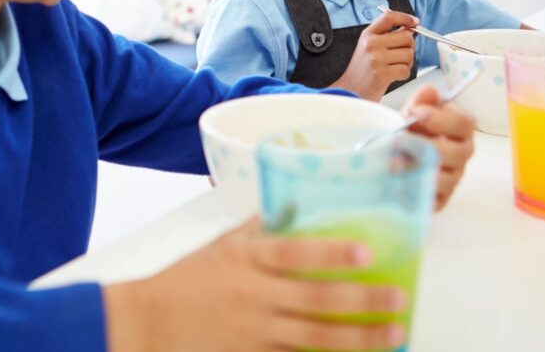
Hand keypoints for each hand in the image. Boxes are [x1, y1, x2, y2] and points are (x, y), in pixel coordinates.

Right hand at [103, 218, 407, 351]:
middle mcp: (253, 295)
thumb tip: (292, 207)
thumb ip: (258, 228)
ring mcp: (253, 331)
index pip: (294, 252)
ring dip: (357, 338)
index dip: (332, 251)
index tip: (368, 251)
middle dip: (362, 301)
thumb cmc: (185, 279)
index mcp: (245, 259)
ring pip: (314, 337)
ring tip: (392, 334)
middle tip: (399, 300)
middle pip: (315, 299)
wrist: (145, 322)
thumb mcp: (221, 245)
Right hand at [331, 10, 417, 100]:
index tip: (415, 22)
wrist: (349, 91)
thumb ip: (387, 36)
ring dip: (407, 63)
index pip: (389, 17)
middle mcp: (371, 44)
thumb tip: (409, 28)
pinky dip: (403, 75)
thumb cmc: (362, 70)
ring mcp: (376, 59)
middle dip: (409, 47)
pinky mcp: (381, 74)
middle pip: (406, 36)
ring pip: (409, 54)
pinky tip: (392, 76)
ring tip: (394, 67)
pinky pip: (405, 70)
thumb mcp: (369, 47)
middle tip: (400, 55)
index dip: (405, 17)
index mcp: (368, 34)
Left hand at [402, 84, 476, 210]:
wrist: (402, 152)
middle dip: (427, 146)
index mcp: (461, 130)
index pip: (465, 124)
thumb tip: (429, 91)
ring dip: (418, 170)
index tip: (416, 113)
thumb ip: (421, 102)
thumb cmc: (415, 130)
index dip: (442, 119)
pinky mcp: (441, 198)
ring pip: (446, 179)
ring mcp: (453, 178)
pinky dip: (416, 192)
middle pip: (458, 153)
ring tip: (393, 162)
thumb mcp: (414, 113)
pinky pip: (435, 200)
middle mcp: (462, 154)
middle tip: (399, 140)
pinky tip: (398, 183)